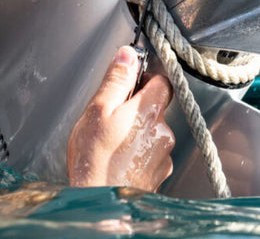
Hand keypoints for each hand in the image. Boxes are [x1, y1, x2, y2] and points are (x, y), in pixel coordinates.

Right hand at [67, 46, 173, 190]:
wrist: (102, 204)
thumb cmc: (96, 159)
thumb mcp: (98, 110)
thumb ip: (116, 80)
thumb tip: (128, 54)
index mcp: (149, 111)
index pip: (162, 81)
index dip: (146, 78)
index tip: (130, 82)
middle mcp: (163, 132)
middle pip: (156, 107)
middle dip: (136, 108)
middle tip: (111, 117)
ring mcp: (163, 156)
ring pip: (152, 131)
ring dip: (137, 131)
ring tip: (112, 141)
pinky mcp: (159, 175)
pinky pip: (151, 153)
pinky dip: (138, 152)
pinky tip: (118, 158)